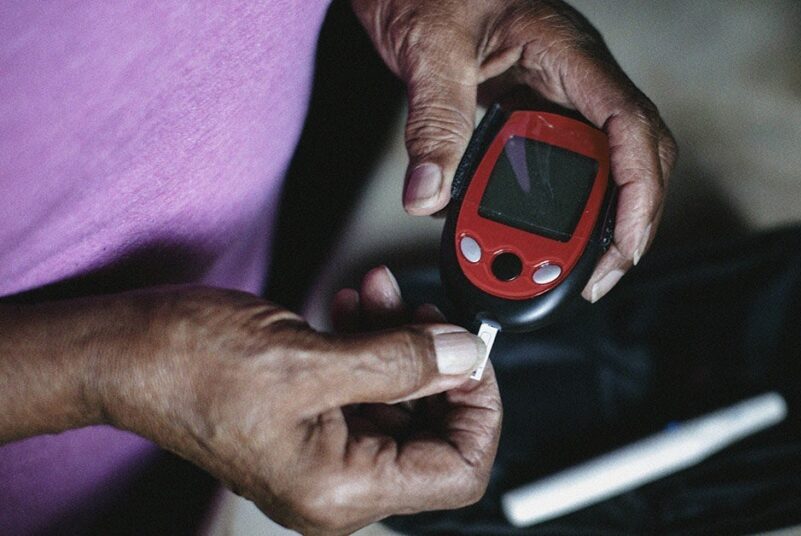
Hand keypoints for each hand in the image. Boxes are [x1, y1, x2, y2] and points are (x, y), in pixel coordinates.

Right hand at [94, 279, 499, 533]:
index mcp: (339, 489)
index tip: (472, 354)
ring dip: (403, 343)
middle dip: (438, 365)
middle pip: (433, 434)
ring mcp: (323, 457)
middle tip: (431, 317)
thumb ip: (401, 362)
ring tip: (383, 296)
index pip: (458, 471)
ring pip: (402, 403)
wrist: (122, 352)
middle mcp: (335, 486)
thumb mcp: (310, 357)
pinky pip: (366, 389)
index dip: (479, 410)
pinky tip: (360, 307)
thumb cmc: (186, 365)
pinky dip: (373, 345)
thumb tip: (463, 357)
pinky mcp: (310, 426)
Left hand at [353, 0, 677, 301]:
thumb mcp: (429, 51)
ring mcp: (559, 98)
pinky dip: (545, 206)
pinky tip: (520, 229)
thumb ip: (433, 122)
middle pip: (632, 160)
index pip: (633, 127)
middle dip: (622, 224)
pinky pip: (556, 167)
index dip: (640, 193)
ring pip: (599, 169)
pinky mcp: (533, 113)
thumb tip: (430, 195)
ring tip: (556, 263)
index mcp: (570, 54)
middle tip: (592, 276)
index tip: (624, 245)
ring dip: (585, 220)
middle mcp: (576, 80)